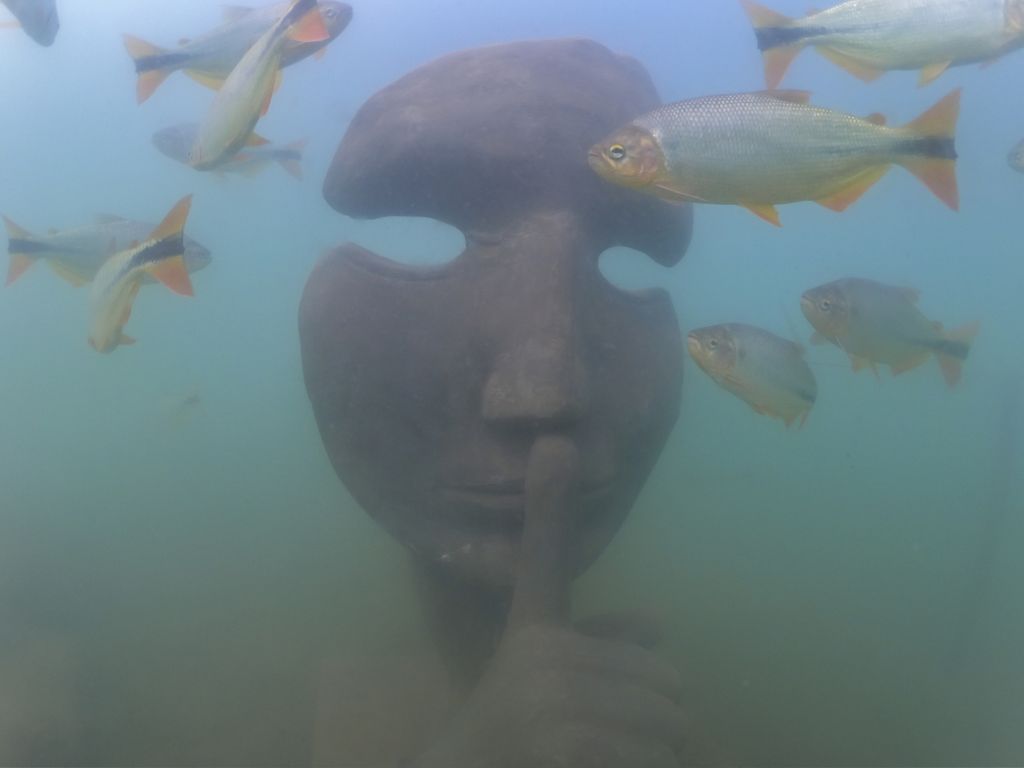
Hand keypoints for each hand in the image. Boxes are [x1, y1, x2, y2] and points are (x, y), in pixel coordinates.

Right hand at [413, 436, 686, 767]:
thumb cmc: (512, 736)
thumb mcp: (549, 685)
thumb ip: (600, 647)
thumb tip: (659, 627)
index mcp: (536, 631)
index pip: (544, 560)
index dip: (546, 499)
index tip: (553, 442)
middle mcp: (543, 656)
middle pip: (667, 681)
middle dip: (660, 720)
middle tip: (617, 740)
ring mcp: (551, 702)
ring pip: (668, 727)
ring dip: (658, 756)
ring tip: (608, 758)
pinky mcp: (563, 746)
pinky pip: (650, 759)